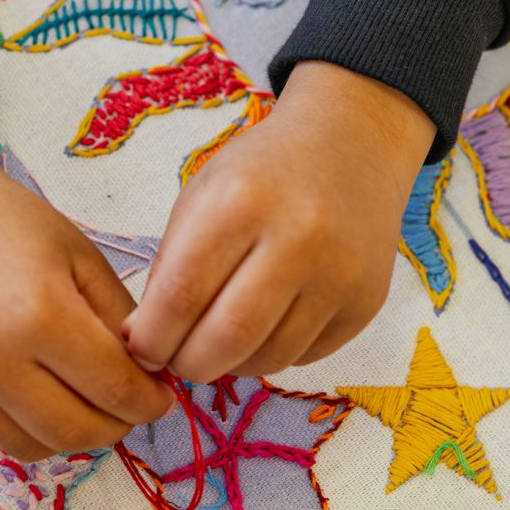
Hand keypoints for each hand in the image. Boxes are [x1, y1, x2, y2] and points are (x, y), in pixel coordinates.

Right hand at [0, 93, 172, 459]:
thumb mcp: (81, 257)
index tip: (162, 396)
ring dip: (73, 435)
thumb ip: (120, 321)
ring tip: (89, 403)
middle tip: (131, 406)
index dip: (150, 401)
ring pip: (34, 447)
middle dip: (118, 426)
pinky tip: (42, 393)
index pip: (115, 390)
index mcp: (40, 315)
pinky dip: (29, 426)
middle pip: (77, 432)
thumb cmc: (7, 221)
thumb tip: (149, 376)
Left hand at [124, 61, 436, 383]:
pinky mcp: (367, 302)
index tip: (142, 350)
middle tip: (177, 360)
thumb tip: (145, 343)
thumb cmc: (263, 173)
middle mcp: (299, 237)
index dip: (152, 339)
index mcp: (241, 201)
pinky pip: (305, 355)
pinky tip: (265, 325)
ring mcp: (340, 273)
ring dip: (232, 364)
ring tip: (220, 341)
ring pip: (269, 358)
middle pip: (228, 339)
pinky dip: (273, 353)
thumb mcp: (203, 197)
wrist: (352, 145)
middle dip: (189, 364)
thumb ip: (171, 268)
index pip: (181, 295)